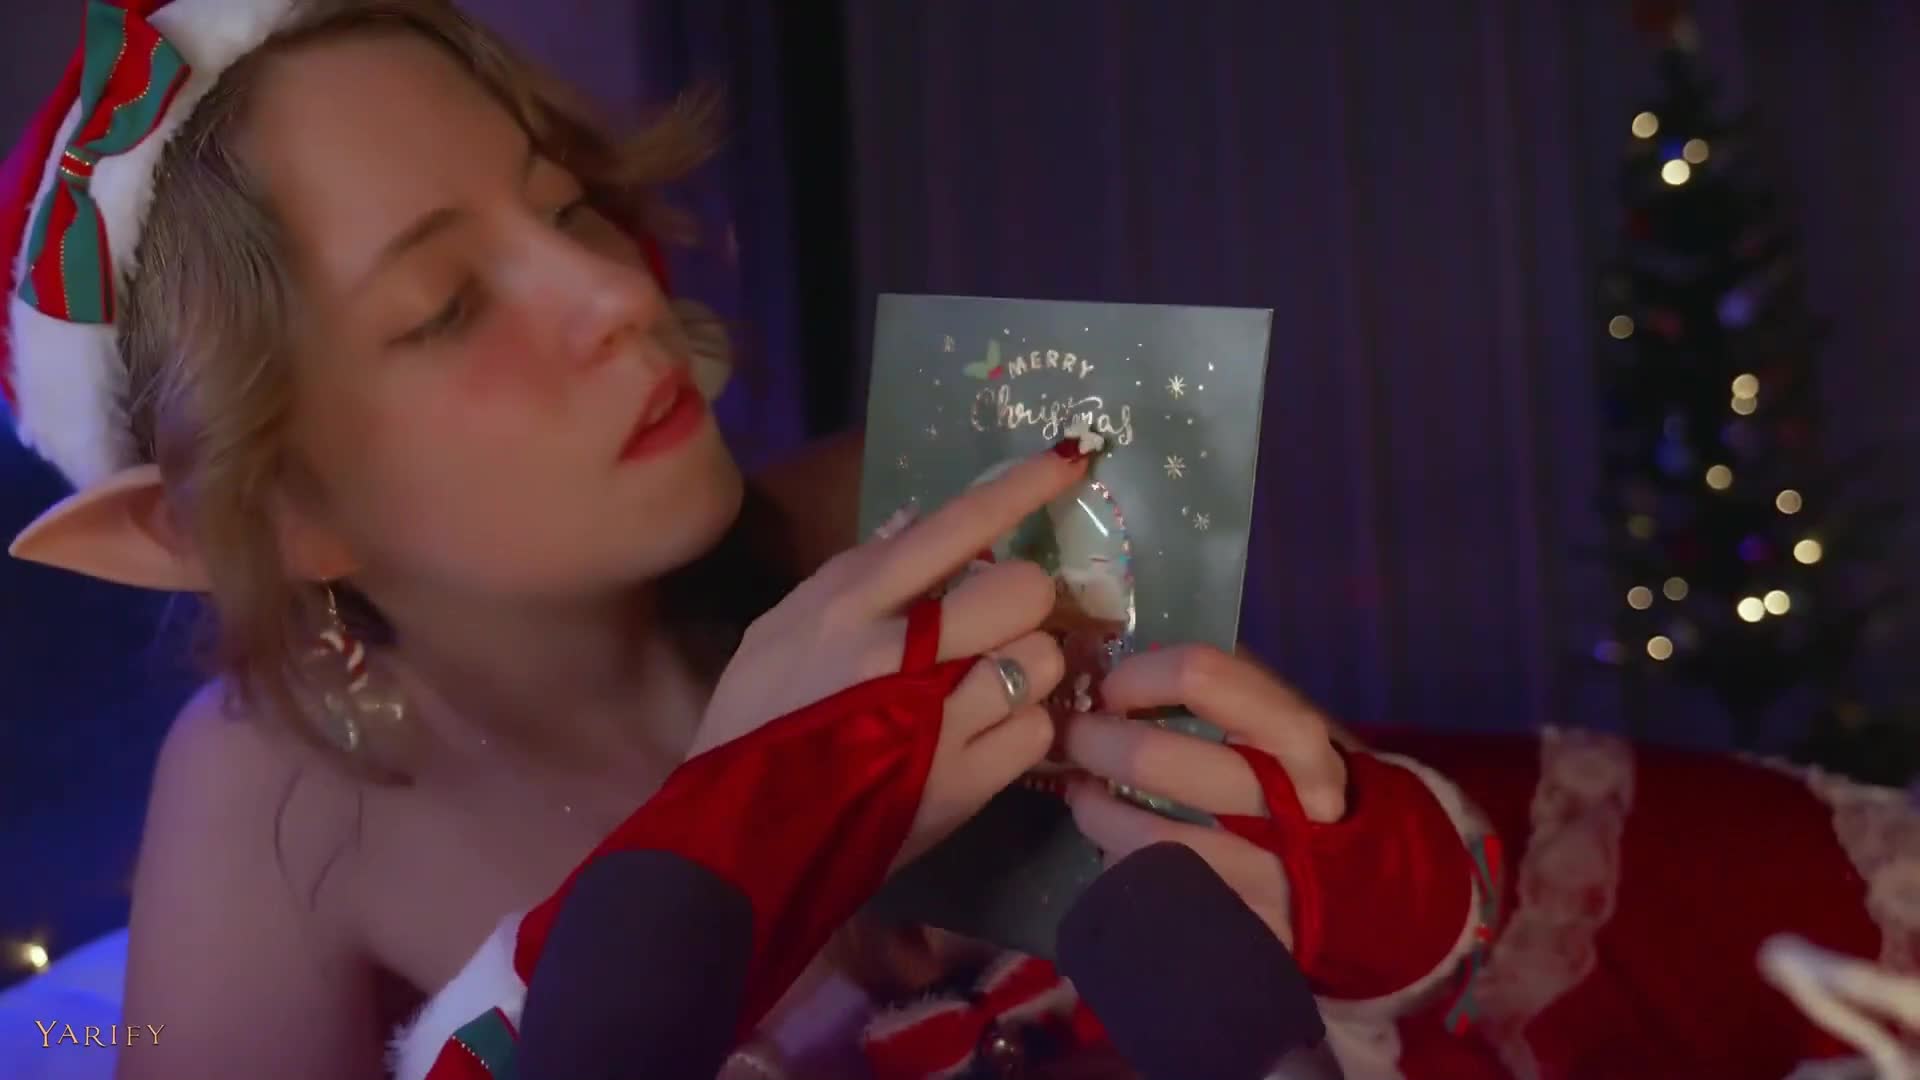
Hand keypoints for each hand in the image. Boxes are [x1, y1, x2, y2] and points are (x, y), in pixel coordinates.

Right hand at [694, 439, 1094, 865]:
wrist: (739, 839)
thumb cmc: (755, 724)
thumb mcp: (780, 630)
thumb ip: (852, 573)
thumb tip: (914, 521)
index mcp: (851, 603)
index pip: (954, 527)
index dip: (1020, 489)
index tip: (1071, 461)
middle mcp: (899, 652)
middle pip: (1022, 591)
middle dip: (1025, 605)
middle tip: (999, 629)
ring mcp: (936, 720)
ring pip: (1039, 660)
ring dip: (1027, 670)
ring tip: (990, 690)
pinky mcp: (962, 783)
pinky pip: (1036, 730)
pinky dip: (1024, 730)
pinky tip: (988, 738)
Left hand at [1059, 645, 1346, 946]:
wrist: (1381, 882)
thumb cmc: (1306, 785)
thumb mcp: (1286, 727)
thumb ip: (1224, 692)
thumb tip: (1123, 657)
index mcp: (1299, 737)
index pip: (1203, 676)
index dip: (1139, 675)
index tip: (1111, 688)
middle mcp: (1290, 803)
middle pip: (1158, 761)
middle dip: (1097, 743)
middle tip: (1076, 738)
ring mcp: (1275, 875)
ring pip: (1150, 838)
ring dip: (1096, 811)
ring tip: (1083, 795)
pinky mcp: (1255, 930)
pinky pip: (1163, 895)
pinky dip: (1125, 867)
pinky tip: (1118, 849)